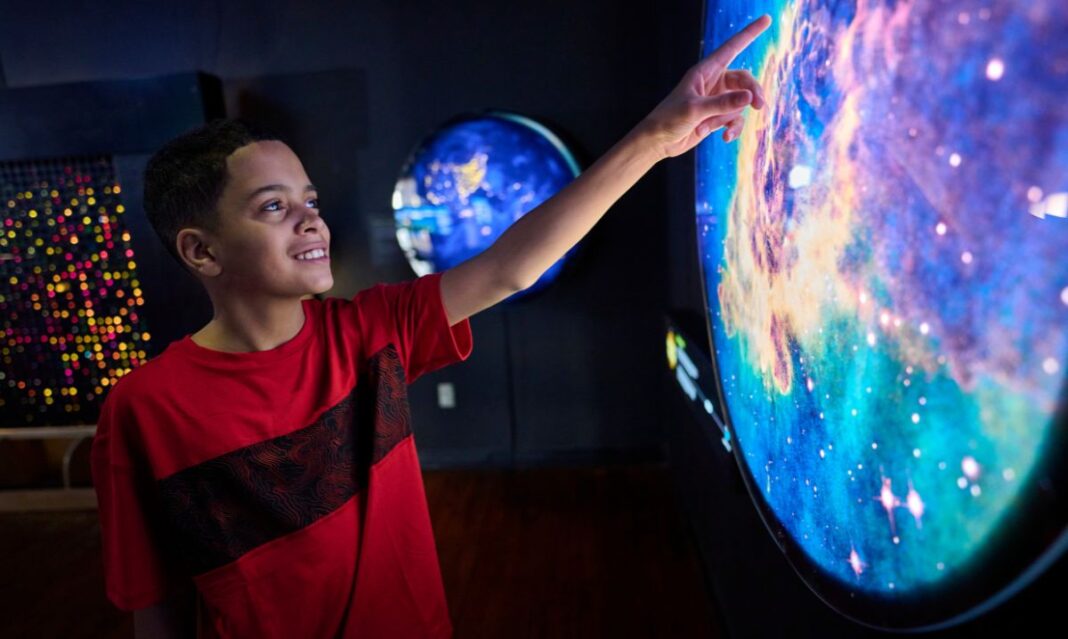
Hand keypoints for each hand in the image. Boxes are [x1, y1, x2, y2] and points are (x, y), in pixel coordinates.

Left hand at [638, 15, 771, 159]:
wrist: (658, 141)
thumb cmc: (669, 119)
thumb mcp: (695, 109)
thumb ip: (722, 103)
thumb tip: (749, 97)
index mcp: (705, 71)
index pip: (732, 47)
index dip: (750, 33)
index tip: (766, 19)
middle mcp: (713, 82)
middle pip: (744, 80)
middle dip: (753, 92)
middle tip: (759, 106)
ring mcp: (716, 99)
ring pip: (741, 103)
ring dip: (733, 117)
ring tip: (717, 127)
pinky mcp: (717, 116)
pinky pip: (734, 119)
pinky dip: (732, 128)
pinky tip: (725, 137)